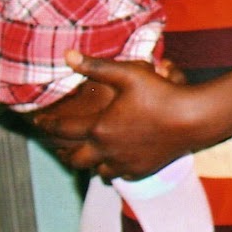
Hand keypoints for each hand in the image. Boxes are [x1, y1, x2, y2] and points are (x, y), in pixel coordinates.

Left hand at [30, 52, 204, 179]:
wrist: (193, 118)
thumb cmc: (160, 93)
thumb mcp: (128, 74)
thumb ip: (96, 66)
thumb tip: (67, 55)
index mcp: (99, 129)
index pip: (63, 130)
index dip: (48, 125)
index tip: (39, 122)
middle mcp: (107, 151)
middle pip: (75, 159)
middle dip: (64, 152)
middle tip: (59, 146)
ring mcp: (125, 164)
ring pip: (97, 171)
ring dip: (90, 163)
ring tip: (87, 156)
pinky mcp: (141, 171)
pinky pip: (119, 176)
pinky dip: (112, 169)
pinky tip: (114, 162)